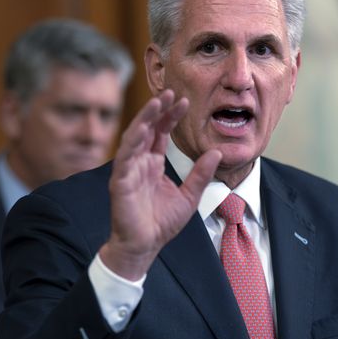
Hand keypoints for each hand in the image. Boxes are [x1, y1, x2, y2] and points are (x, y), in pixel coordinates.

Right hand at [99, 90, 220, 279]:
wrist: (144, 246)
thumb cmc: (161, 224)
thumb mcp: (189, 196)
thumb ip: (200, 174)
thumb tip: (216, 153)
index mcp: (153, 164)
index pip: (161, 133)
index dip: (170, 116)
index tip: (184, 101)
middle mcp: (139, 163)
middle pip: (147, 129)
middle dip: (157, 110)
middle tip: (170, 92)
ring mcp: (128, 170)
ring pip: (134, 137)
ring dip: (144, 119)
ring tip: (157, 102)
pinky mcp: (120, 181)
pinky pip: (125, 157)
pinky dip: (133, 141)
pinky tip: (142, 128)